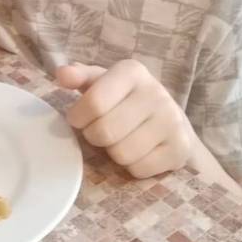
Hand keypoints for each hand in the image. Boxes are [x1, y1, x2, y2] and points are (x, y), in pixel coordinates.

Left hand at [56, 60, 195, 178]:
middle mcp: (156, 92)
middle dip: (94, 136)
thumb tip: (61, 74)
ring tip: (119, 140)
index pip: (94, 102)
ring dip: (113, 153)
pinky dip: (132, 167)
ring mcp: (172, 120)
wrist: (169, 119)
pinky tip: (138, 152)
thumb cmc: (124, 99)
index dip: (78, 117)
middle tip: (99, 132)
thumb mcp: (101, 82)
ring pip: (122, 154)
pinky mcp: (180, 148)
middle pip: (105, 131)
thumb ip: (78, 77)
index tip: (79, 119)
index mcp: (132, 71)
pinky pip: (140, 169)